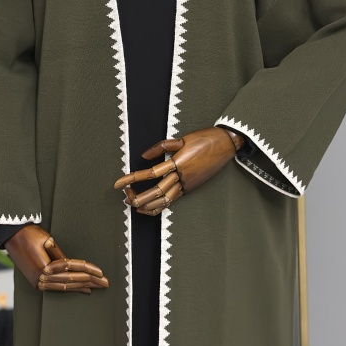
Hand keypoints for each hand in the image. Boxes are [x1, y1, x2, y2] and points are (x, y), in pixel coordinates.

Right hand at [4, 224, 109, 293]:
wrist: (11, 235)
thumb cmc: (30, 233)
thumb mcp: (47, 240)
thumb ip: (60, 255)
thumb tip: (73, 266)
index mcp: (44, 268)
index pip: (71, 268)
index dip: (87, 269)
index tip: (100, 271)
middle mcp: (41, 278)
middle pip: (71, 279)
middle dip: (89, 281)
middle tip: (105, 283)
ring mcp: (39, 282)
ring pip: (66, 286)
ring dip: (82, 286)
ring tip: (97, 287)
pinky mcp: (37, 282)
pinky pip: (58, 286)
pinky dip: (71, 287)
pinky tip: (82, 288)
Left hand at [112, 127, 242, 215]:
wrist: (227, 144)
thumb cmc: (205, 138)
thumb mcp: (182, 138)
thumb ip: (161, 147)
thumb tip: (143, 156)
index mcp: (178, 162)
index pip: (150, 173)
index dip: (132, 178)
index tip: (118, 182)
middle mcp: (182, 177)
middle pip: (156, 192)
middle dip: (138, 197)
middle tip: (123, 196)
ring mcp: (187, 185)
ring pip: (164, 201)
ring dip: (147, 205)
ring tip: (133, 203)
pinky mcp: (190, 188)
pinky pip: (172, 201)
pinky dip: (159, 206)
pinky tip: (148, 207)